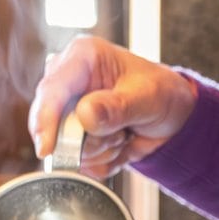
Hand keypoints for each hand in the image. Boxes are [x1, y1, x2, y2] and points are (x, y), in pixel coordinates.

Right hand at [28, 34, 197, 176]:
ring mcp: (68, 111)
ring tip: (124, 134)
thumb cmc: (162, 93)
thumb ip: (118, 106)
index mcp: (83, 57)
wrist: (172, 116)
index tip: (46, 149)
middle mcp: (69, 82)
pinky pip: (79, 162)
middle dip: (90, 140)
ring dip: (101, 150)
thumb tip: (84, 115)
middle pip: (54, 124)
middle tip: (121, 133)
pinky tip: (119, 145)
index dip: (45, 120)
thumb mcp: (148, 96)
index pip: (52, 89)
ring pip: (68, 148)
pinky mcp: (73, 135)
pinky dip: (103, 161)